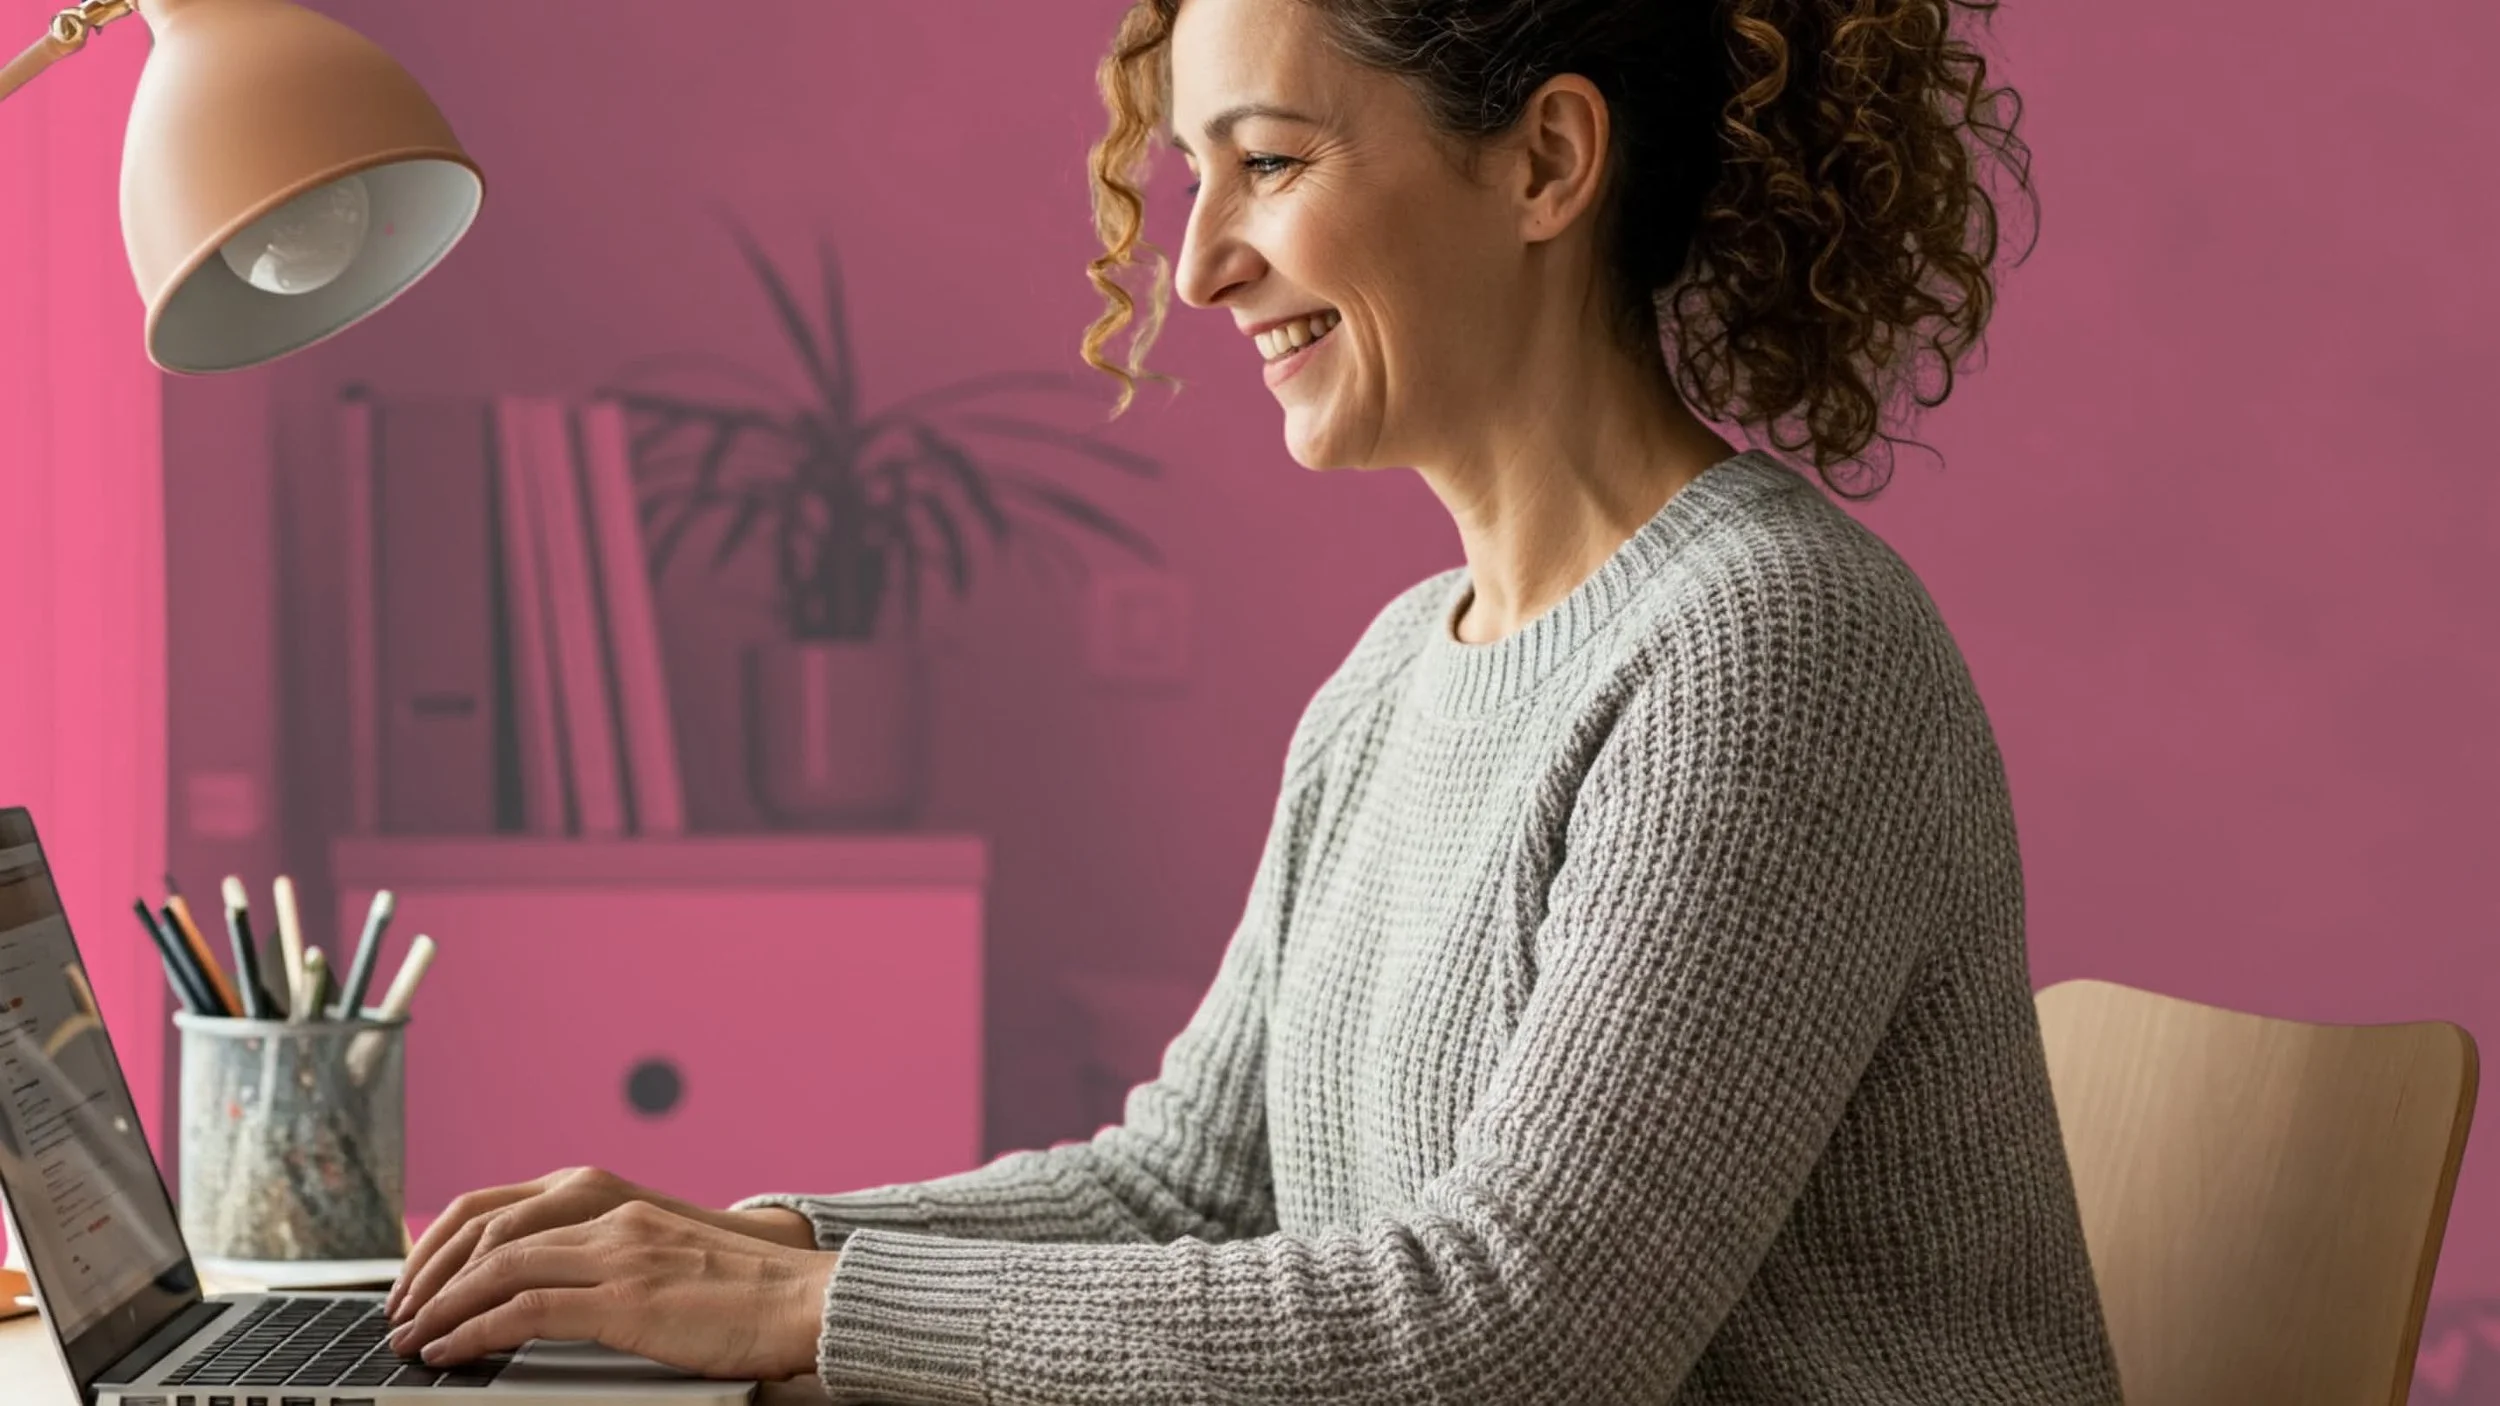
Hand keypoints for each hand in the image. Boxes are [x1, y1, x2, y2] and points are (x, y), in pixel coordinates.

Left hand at [385, 1199, 837, 1380]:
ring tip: (411, 1340)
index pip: (505, 1208)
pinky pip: (525, 1311)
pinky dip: (474, 1332)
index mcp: (618, 1206)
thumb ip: (615, 1267)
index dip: (449, 1244)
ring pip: (496, 1267)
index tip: (420, 1281)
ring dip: (440, 1306)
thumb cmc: (749, 1296)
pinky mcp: (626, 1300)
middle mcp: (611, 1218)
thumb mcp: (670, 1264)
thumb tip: (559, 1301)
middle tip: (399, 1315)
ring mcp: (618, 1255)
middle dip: (429, 1275)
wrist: (807, 1300)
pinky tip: (450, 1354)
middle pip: (488, 1230)